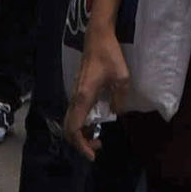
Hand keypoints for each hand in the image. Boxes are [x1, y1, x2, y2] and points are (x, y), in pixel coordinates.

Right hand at [68, 22, 127, 144]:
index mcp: (83, 97)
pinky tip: (96, 124)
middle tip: (96, 148)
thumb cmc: (109, 54)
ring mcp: (75, 95)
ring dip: (81, 135)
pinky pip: (76, 114)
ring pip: (71, 122)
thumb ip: (118, 99)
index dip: (81, 146)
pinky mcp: (78, 92)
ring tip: (97, 139)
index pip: (75, 129)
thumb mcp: (121, 79)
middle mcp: (76, 98)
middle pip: (69, 129)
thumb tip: (115, 114)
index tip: (93, 155)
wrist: (97, 37)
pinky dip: (82, 125)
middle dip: (80, 143)